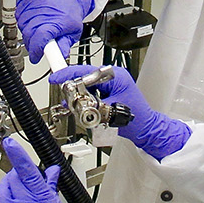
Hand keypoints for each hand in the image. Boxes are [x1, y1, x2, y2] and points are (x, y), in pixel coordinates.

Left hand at [0, 138, 117, 202]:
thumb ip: (51, 190)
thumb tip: (51, 171)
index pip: (28, 174)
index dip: (18, 156)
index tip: (9, 142)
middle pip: (15, 180)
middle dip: (22, 176)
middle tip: (30, 181)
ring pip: (1, 190)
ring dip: (8, 185)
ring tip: (18, 190)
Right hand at [15, 0, 94, 63]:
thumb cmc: (70, 14)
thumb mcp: (74, 32)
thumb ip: (65, 44)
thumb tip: (61, 55)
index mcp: (57, 21)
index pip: (40, 38)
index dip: (35, 50)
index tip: (35, 57)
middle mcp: (45, 9)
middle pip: (28, 33)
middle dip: (31, 43)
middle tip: (38, 44)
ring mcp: (36, 1)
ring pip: (22, 24)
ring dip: (27, 31)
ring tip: (38, 27)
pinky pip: (18, 13)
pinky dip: (23, 19)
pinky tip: (33, 18)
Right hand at [49, 66, 190, 159]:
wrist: (146, 131)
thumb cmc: (136, 121)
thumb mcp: (108, 111)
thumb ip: (88, 104)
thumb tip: (72, 100)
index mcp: (116, 75)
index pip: (87, 71)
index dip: (69, 74)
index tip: (57, 78)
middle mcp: (114, 76)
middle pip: (85, 77)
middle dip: (73, 88)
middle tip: (67, 98)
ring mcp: (112, 84)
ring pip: (87, 85)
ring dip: (79, 95)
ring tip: (76, 106)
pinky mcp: (110, 92)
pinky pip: (92, 92)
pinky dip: (85, 99)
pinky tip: (82, 107)